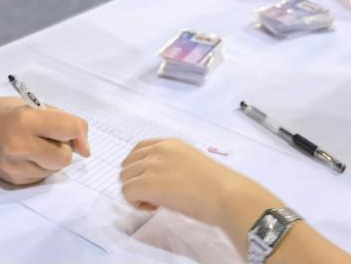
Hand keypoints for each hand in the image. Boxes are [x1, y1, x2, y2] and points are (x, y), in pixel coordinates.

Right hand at [0, 97, 90, 184]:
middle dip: (65, 148)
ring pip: (55, 169)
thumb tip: (84, 148)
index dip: (79, 132)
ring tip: (36, 145)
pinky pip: (42, 177)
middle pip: (64, 157)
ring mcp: (15, 166)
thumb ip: (61, 120)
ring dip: (53, 158)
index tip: (78, 134)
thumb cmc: (6, 112)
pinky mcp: (13, 180)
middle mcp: (20, 145)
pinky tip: (27, 155)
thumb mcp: (34, 105)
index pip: (69, 129)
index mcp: (27, 120)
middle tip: (52, 138)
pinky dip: (42, 166)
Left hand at [120, 139, 276, 228]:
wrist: (225, 195)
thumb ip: (172, 165)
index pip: (139, 149)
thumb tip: (162, 180)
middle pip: (128, 164)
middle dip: (136, 181)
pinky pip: (127, 192)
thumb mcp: (192, 164)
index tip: (152, 183)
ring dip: (135, 192)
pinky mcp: (148, 183)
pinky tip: (153, 208)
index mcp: (170, 143)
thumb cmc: (218, 186)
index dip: (140, 168)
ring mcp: (152, 165)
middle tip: (154, 196)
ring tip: (155, 203)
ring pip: (125, 178)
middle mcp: (158, 150)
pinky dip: (135, 203)